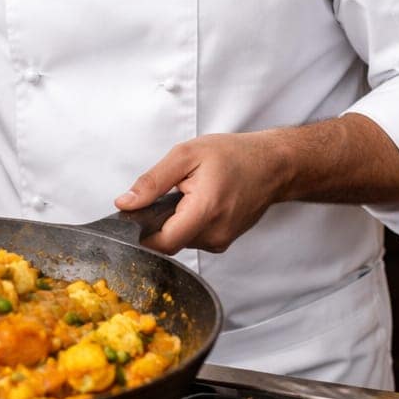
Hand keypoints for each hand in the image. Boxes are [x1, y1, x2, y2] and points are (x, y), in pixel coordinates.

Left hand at [114, 131, 291, 253]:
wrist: (272, 165)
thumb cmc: (233, 155)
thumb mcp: (186, 155)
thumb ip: (152, 182)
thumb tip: (125, 203)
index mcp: (205, 211)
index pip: (161, 243)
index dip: (140, 233)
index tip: (131, 216)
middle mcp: (215, 234)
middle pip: (168, 241)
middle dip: (158, 221)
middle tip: (167, 193)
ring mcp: (221, 241)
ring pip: (180, 240)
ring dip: (174, 221)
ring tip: (186, 194)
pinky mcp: (223, 242)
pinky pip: (193, 238)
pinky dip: (187, 222)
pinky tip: (197, 202)